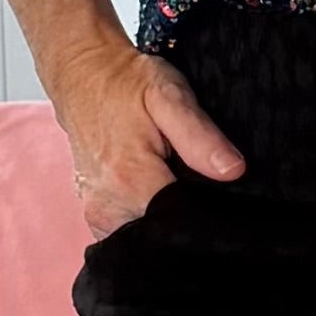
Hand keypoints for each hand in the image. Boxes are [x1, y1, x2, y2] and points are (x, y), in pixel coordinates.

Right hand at [45, 34, 244, 234]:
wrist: (82, 76)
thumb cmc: (127, 84)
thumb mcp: (170, 95)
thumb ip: (200, 137)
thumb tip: (233, 171)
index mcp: (131, 180)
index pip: (184, 224)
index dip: (209, 214)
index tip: (221, 197)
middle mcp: (109, 206)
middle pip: (165, 236)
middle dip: (188, 218)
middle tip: (195, 183)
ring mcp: (97, 214)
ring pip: (147, 239)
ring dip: (166, 221)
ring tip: (175, 184)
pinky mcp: (94, 215)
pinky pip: (128, 233)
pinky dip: (147, 220)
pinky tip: (156, 194)